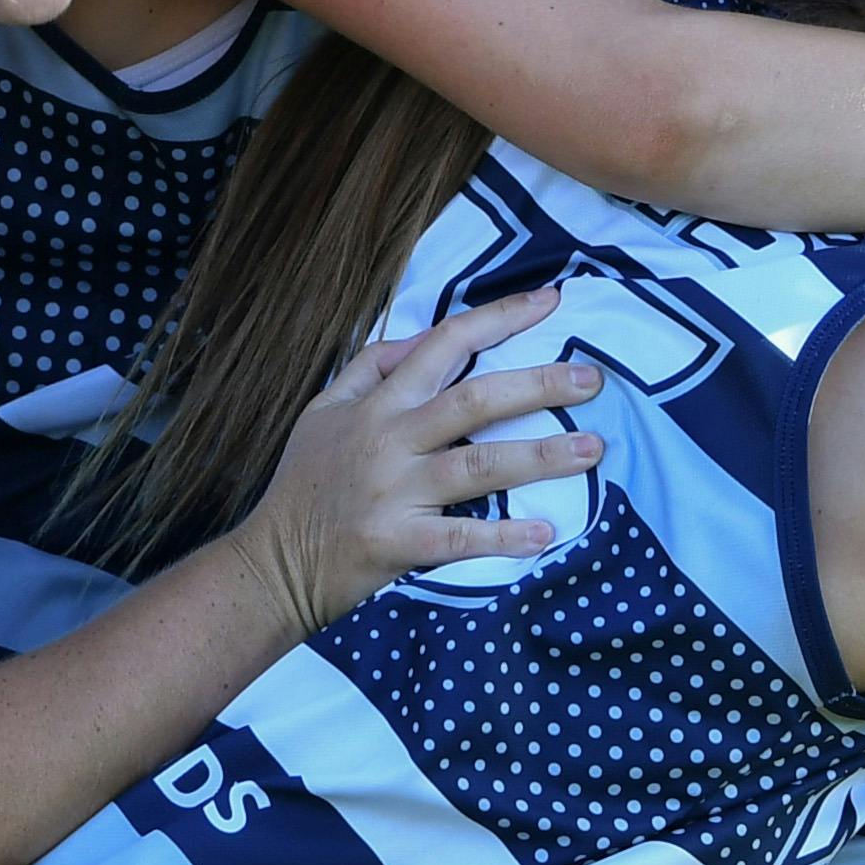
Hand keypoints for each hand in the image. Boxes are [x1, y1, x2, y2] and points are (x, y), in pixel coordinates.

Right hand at [225, 288, 608, 634]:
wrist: (273, 561)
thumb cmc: (306, 483)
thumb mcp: (323, 411)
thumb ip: (368, 369)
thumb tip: (414, 337)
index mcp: (378, 402)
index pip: (444, 343)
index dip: (499, 318)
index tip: (552, 303)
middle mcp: (390, 438)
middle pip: (474, 400)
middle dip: (538, 385)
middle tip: (592, 380)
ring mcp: (395, 491)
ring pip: (478, 465)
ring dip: (540, 456)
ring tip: (592, 450)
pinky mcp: (398, 542)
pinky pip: (460, 537)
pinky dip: (503, 536)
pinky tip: (545, 532)